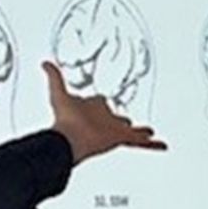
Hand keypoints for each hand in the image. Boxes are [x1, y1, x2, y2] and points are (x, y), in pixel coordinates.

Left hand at [42, 62, 166, 163]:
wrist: (70, 137)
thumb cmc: (64, 118)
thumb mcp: (58, 92)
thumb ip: (54, 77)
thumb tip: (44, 63)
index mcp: (91, 108)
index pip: (99, 103)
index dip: (99, 103)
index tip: (102, 102)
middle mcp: (103, 120)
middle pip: (115, 119)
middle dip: (119, 120)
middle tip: (126, 122)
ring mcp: (113, 130)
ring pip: (131, 131)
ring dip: (140, 131)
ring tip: (148, 131)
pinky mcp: (121, 138)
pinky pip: (140, 142)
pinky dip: (153, 145)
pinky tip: (163, 145)